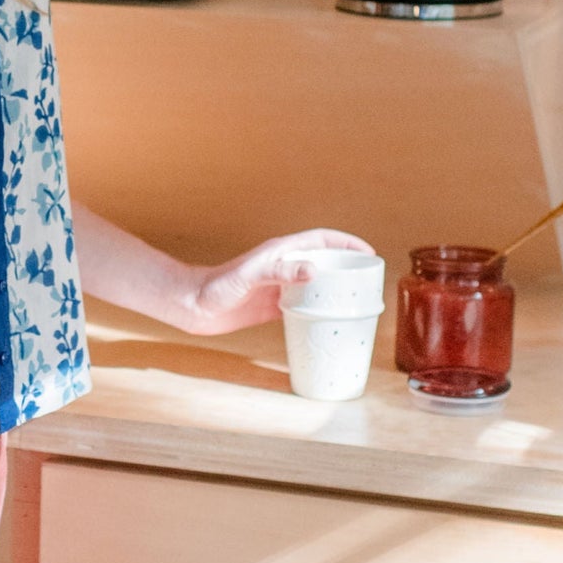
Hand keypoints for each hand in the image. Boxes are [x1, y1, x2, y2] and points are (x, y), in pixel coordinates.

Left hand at [170, 229, 374, 336]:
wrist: (192, 306)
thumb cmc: (215, 287)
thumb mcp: (249, 276)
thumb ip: (278, 270)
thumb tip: (313, 269)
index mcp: (281, 252)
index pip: (322, 240)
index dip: (347, 243)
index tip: (368, 252)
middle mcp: (284, 267)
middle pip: (324, 261)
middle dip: (348, 266)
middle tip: (370, 281)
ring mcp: (280, 287)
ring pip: (316, 284)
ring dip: (336, 289)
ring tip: (357, 302)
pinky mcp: (273, 306)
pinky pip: (304, 306)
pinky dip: (319, 311)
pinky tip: (329, 322)